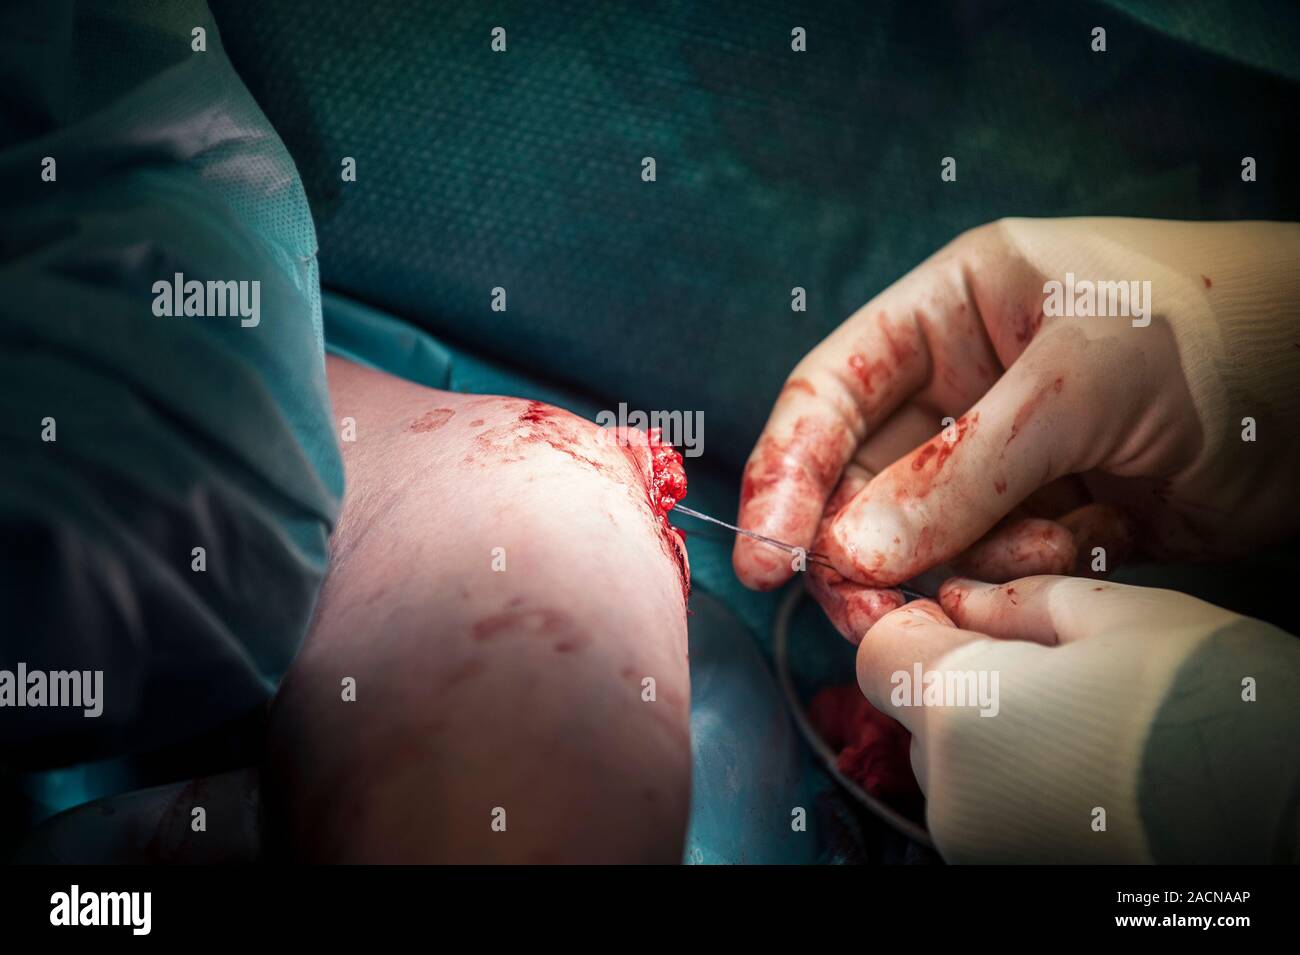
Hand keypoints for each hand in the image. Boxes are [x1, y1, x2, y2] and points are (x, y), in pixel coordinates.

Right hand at [734, 218, 1299, 637]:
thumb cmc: (1207, 331)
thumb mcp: (1076, 379)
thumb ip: (960, 471)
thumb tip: (850, 554)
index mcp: (947, 314)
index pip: (831, 394)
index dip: (786, 471)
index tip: (767, 557)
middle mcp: (960, 387)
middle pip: (865, 482)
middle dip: (866, 548)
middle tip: (872, 610)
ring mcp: (1004, 457)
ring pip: (926, 538)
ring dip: (960, 564)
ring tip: (1045, 546)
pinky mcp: (1050, 518)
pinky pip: (994, 566)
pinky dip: (1025, 572)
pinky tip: (1093, 538)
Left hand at [860, 576, 1296, 861]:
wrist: (1295, 818)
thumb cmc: (1210, 702)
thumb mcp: (1116, 616)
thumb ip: (1014, 602)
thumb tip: (962, 598)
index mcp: (958, 715)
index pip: (879, 657)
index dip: (916, 627)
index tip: (967, 617)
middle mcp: (952, 797)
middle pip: (919, 718)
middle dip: (964, 685)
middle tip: (1052, 668)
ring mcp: (983, 850)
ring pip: (957, 771)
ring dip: (995, 740)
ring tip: (1087, 726)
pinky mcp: (1014, 878)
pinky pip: (992, 815)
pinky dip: (1022, 788)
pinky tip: (1095, 774)